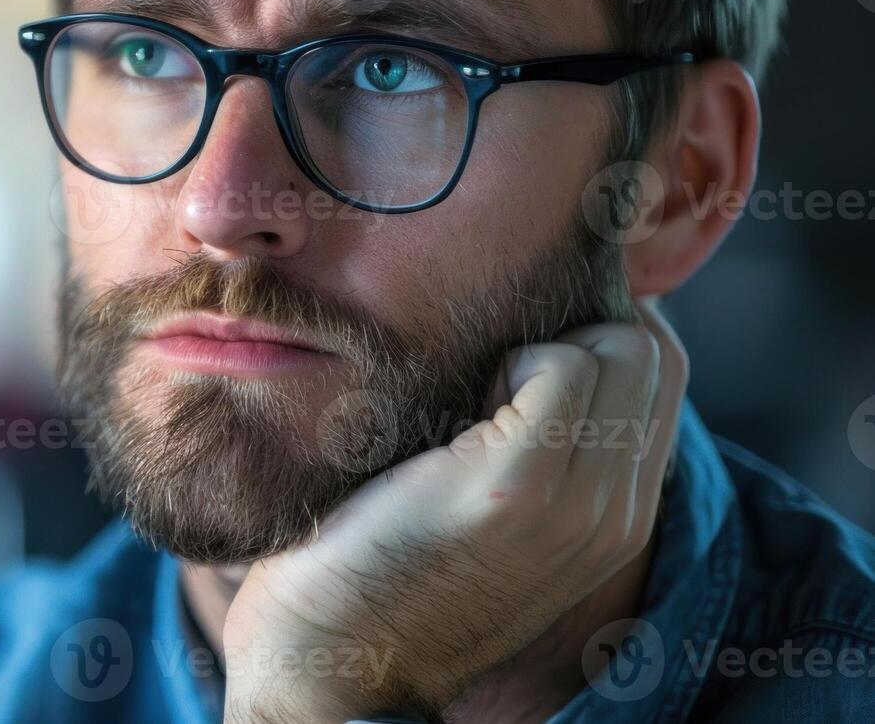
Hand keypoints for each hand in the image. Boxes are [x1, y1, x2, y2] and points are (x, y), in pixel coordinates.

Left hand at [221, 302, 685, 722]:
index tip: (522, 348)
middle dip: (573, 332)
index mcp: (619, 517)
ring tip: (471, 399)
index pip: (662, 370)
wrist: (329, 659)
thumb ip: (544, 441)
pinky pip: (562, 366)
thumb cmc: (384, 563)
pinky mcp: (518, 485)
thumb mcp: (493, 504)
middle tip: (490, 378)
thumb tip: (543, 338)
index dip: (598, 333)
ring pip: (620, 348)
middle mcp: (617, 513)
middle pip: (651, 351)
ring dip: (538, 347)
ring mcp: (577, 502)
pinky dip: (508, 359)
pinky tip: (451, 412)